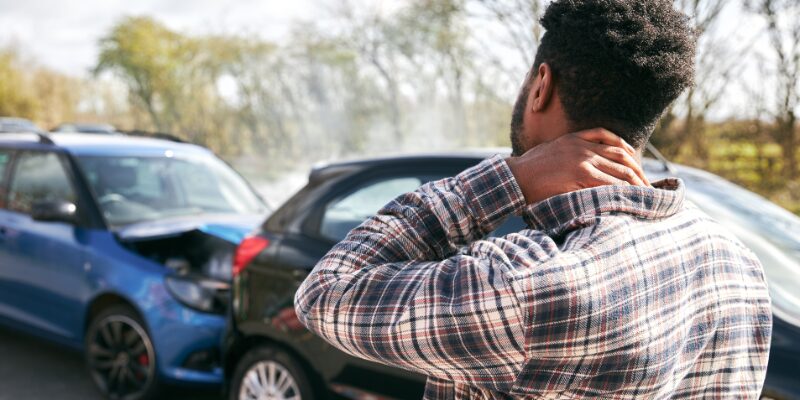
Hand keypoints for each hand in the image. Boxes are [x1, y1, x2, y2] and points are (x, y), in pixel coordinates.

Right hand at [506, 128, 649, 204]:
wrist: (514, 178)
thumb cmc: (528, 170)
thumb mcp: (549, 152)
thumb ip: (567, 153)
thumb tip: (580, 166)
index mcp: (575, 138)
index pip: (611, 140)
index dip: (628, 152)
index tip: (636, 166)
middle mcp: (582, 146)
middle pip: (621, 155)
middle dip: (638, 171)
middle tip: (647, 185)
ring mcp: (583, 160)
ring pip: (619, 170)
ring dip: (635, 183)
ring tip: (645, 195)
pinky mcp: (581, 175)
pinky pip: (609, 182)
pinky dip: (622, 190)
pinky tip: (629, 197)